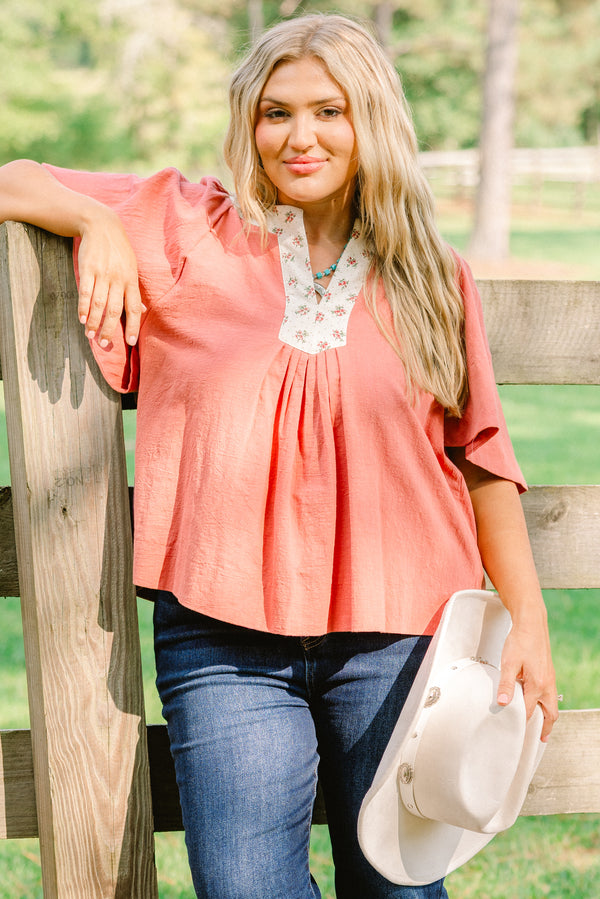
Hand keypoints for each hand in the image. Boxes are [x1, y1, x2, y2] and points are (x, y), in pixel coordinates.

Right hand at [77, 205, 144, 346]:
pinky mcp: (88, 268)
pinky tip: (82, 319)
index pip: (134, 308)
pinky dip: (83, 306)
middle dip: (109, 329)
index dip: (132, 325)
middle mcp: (118, 279)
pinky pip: (85, 291)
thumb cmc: (119, 250)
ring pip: (99, 303)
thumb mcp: (132, 267)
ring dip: (94, 321)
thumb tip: (143, 310)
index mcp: (131, 280)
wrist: (101, 225)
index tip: (130, 341)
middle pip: (114, 309)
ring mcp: (103, 273)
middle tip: (104, 344)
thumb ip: (134, 291)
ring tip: (91, 336)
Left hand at [497, 614, 558, 742]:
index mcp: (537, 685)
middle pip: (550, 713)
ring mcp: (549, 678)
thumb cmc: (520, 641)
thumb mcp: (508, 663)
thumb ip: (505, 684)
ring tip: (542, 726)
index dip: (523, 723)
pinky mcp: (548, 672)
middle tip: (540, 739)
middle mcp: (547, 684)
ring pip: (552, 704)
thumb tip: (501, 703)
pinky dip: (547, 704)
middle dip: (546, 727)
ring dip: (548, 716)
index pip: (531, 712)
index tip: (517, 734)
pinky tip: (539, 702)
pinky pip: (551, 694)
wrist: (531, 624)